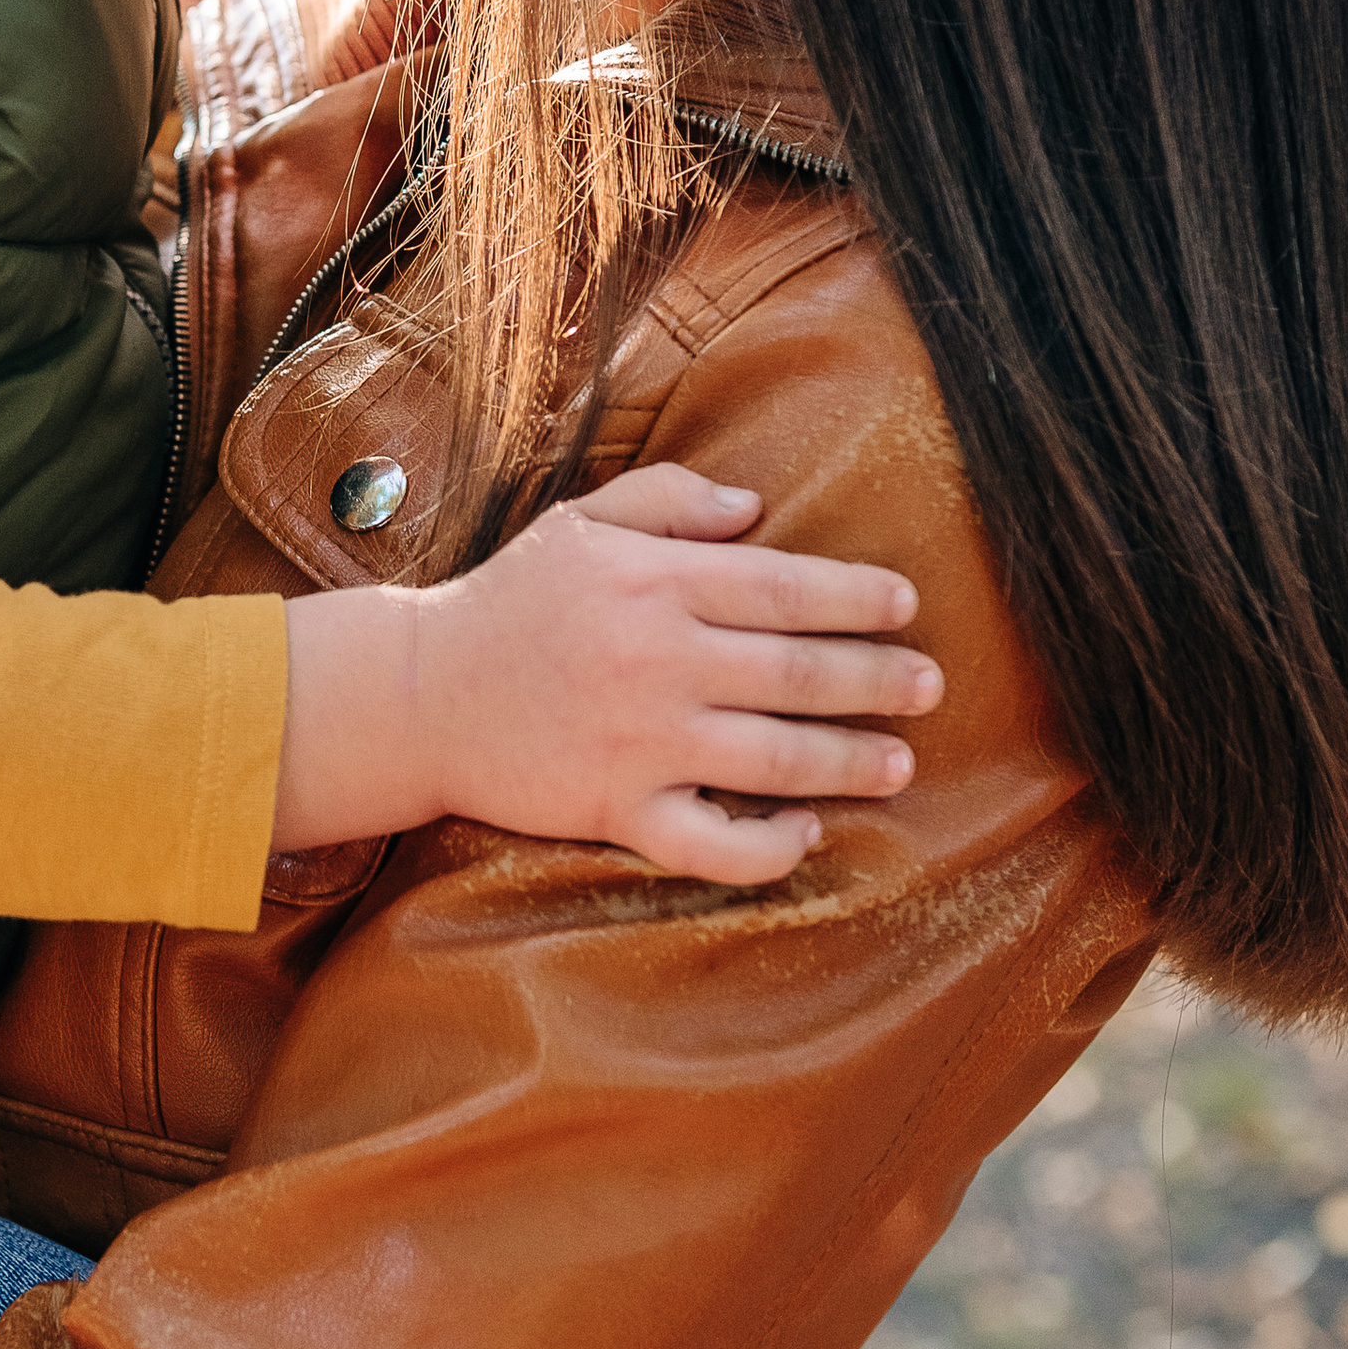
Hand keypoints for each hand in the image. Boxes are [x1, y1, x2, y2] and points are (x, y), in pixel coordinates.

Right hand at [275, 464, 931, 878]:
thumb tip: (757, 509)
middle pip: (797, 672)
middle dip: (876, 680)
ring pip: (774, 757)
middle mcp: (658, 661)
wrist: (417, 693)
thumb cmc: (509, 600)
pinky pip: (710, 841)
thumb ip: (670, 502)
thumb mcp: (580, 523)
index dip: (857, 598)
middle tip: (930, 687)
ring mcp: (640, 742)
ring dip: (849, 762)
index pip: (785, 588)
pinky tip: (805, 832)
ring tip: (898, 762)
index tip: (906, 607)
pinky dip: (767, 845)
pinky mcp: (615, 808)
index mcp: (654, 585)